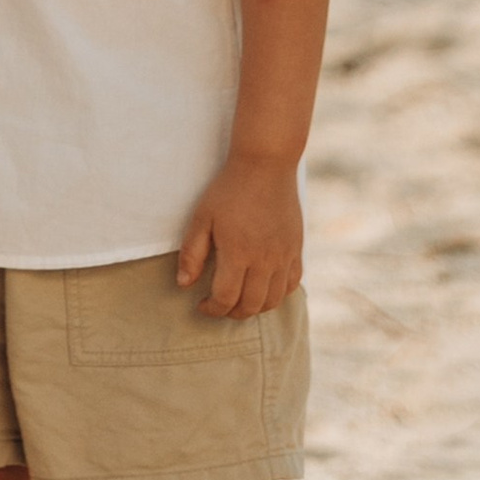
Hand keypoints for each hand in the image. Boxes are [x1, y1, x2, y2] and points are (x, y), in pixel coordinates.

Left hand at [178, 150, 305, 317]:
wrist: (265, 166)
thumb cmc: (229, 190)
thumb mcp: (202, 216)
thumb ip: (192, 252)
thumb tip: (183, 284)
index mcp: (238, 252)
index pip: (226, 298)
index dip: (212, 309)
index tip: (201, 305)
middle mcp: (265, 260)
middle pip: (251, 305)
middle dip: (232, 313)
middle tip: (219, 306)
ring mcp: (284, 257)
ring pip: (273, 301)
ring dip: (255, 308)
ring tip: (239, 300)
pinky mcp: (296, 250)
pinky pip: (291, 285)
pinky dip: (277, 295)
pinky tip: (263, 288)